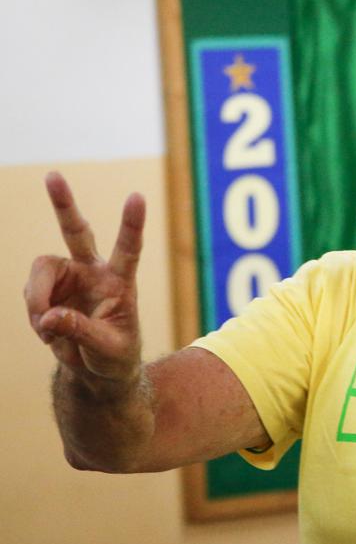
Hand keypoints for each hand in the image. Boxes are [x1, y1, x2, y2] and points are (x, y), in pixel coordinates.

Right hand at [24, 172, 145, 383]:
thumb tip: (49, 317)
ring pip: (40, 272)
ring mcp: (68, 278)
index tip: (138, 196)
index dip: (132, 224)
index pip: (129, 248)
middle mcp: (93, 271)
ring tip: (49, 331)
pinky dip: (35, 316)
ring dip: (37, 301)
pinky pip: (30, 295)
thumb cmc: (115, 355)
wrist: (98, 368)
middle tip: (52, 175)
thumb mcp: (107, 349)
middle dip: (63, 204)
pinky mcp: (48, 291)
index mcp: (120, 281)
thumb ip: (81, 331)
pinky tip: (49, 333)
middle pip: (77, 231)